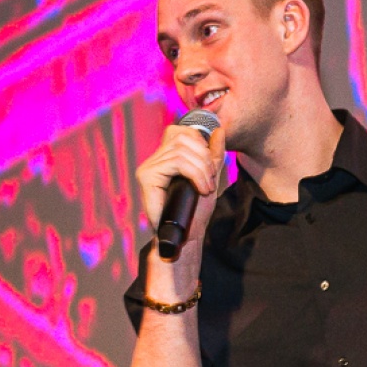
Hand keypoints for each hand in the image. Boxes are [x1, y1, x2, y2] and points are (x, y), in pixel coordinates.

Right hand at [133, 119, 228, 252]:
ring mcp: (148, 167)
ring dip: (202, 169)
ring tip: (206, 187)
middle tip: (210, 179)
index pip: (181, 131)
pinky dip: (195, 174)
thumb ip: (214, 154)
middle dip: (204, 156)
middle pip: (183, 136)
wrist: (188, 236)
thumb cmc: (195, 211)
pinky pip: (177, 163)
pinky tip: (200, 189)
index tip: (210, 167)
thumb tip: (219, 130)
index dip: (201, 142)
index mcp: (166, 157)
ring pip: (182, 150)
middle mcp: (154, 159)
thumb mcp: (210, 176)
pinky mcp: (147, 177)